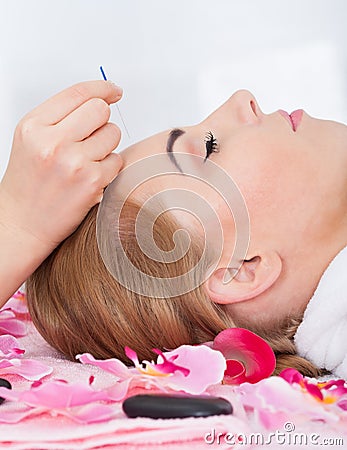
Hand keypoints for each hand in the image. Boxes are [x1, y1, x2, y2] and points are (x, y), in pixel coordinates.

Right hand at [0, 80, 122, 248]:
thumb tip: (97, 100)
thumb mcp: (31, 141)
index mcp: (34, 126)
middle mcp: (52, 142)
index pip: (78, 93)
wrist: (23, 225)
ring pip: (112, 133)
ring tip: (87, 160)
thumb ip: (59, 119)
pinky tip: (92, 176)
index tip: (113, 91)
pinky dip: (110, 167)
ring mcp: (74, 162)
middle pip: (100, 110)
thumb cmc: (27, 184)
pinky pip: (118, 160)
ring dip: (106, 145)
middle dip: (101, 120)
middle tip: (93, 135)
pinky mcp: (92, 182)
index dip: (102, 89)